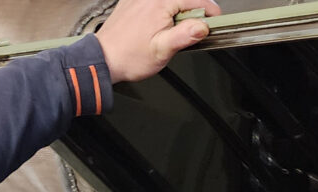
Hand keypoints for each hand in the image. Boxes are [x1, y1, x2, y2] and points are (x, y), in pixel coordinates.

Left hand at [95, 0, 220, 82]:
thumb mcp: (162, 51)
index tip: (215, 21)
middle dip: (190, 13)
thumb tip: (203, 25)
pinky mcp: (131, 1)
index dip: (209, 12)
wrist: (102, 60)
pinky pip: (154, 2)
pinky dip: (161, 10)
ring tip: (168, 33)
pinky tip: (155, 27)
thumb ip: (185, 36)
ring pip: (169, 1)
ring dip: (175, 12)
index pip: (196, 0)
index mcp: (160, 2)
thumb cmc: (128, 58)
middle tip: (189, 33)